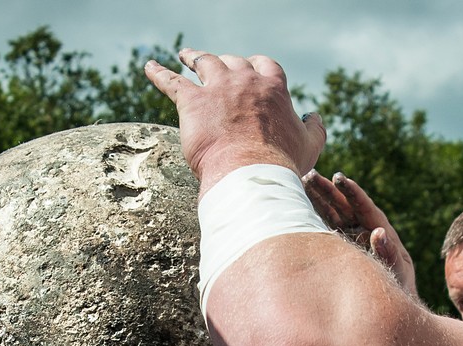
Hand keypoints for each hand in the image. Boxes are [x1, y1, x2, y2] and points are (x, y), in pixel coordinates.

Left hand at [144, 48, 326, 195]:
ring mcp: (217, 88)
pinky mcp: (192, 102)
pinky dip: (158, 73)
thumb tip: (314, 116)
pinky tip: (148, 67)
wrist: (251, 173)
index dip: (256, 66)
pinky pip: (171, 82)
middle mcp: (244, 80)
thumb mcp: (309, 145)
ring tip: (186, 56)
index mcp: (273, 88)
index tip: (252, 68)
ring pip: (204, 62)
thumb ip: (314, 128)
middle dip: (226, 62)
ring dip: (195, 57)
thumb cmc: (281, 163)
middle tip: (217, 65)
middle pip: (233, 62)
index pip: (264, 65)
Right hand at [303, 170, 417, 295]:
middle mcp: (365, 230)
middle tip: (311, 174)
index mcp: (381, 231)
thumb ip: (388, 252)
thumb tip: (379, 232)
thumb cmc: (397, 288)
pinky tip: (300, 204)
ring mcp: (351, 237)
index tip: (339, 178)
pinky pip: (325, 228)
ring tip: (304, 181)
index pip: (365, 208)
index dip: (352, 193)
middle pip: (345, 206)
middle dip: (329, 190)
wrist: (388, 306)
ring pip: (333, 214)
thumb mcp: (397, 271)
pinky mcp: (340, 247)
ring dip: (319, 198)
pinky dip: (313, 216)